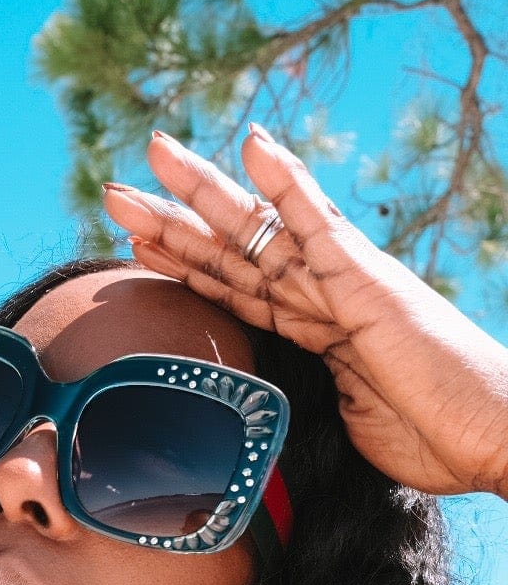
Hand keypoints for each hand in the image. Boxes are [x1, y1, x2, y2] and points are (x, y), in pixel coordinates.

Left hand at [101, 128, 507, 498]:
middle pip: (233, 249)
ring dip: (202, 193)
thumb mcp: (344, 430)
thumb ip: (304, 412)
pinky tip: (250, 144)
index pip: (237, 288)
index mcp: (320, 331)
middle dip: (173, 218)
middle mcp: (326, 294)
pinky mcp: (367, 283)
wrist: (496, 435)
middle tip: (115, 187)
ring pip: (257, 231)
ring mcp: (345, 283)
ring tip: (154, 151)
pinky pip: (316, 226)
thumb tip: (266, 432)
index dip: (185, 264)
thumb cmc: (439, 440)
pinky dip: (283, 183)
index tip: (135, 244)